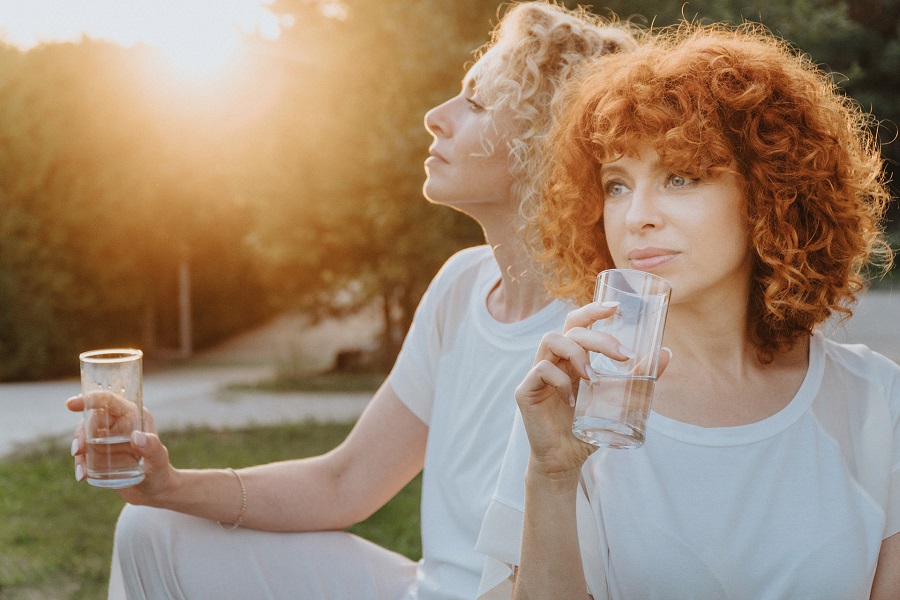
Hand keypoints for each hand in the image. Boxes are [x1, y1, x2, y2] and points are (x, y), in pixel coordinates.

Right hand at [66, 394, 177, 504]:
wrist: (156, 491)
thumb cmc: (161, 472)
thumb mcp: (158, 460)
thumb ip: (152, 448)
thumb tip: (136, 436)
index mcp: (134, 416)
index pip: (108, 401)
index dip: (89, 399)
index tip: (71, 404)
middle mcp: (119, 424)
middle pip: (91, 420)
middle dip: (80, 434)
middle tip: (79, 451)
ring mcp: (108, 439)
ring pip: (84, 437)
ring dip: (78, 452)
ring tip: (82, 472)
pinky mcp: (100, 454)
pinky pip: (84, 454)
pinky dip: (80, 463)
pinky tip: (83, 476)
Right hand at [515, 302, 670, 478]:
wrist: (565, 461)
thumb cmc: (587, 428)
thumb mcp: (618, 400)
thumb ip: (638, 378)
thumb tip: (666, 353)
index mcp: (571, 357)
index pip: (577, 322)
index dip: (593, 310)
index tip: (616, 308)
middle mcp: (553, 360)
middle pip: (570, 328)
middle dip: (599, 337)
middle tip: (622, 355)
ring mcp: (537, 374)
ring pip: (551, 340)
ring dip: (577, 353)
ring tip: (593, 377)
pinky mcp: (525, 391)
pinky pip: (541, 371)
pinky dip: (559, 380)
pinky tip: (572, 401)